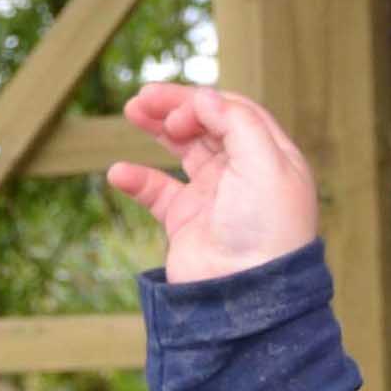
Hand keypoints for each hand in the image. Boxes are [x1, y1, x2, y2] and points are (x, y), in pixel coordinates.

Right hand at [108, 81, 322, 282]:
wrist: (244, 293)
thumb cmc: (265, 229)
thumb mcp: (263, 164)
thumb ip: (236, 122)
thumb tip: (204, 97)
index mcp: (272, 158)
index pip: (237, 113)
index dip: (205, 101)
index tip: (180, 107)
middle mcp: (245, 175)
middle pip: (208, 126)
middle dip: (176, 108)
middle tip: (143, 99)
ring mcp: (215, 198)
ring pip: (183, 151)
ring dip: (158, 128)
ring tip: (132, 111)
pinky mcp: (188, 223)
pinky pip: (158, 192)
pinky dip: (137, 179)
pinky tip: (119, 172)